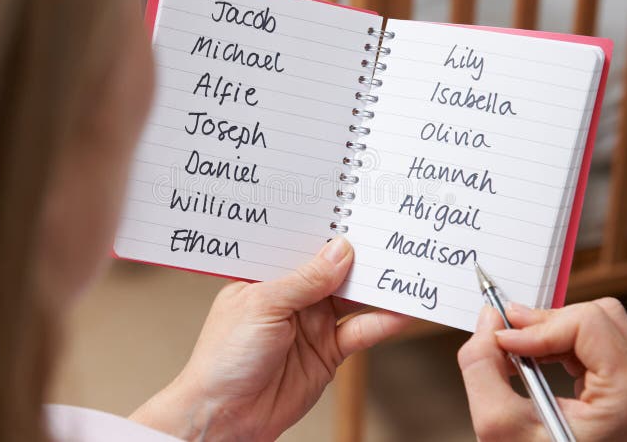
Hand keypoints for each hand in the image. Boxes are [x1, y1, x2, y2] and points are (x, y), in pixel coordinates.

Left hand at [131, 237, 410, 440]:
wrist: (226, 415)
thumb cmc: (224, 357)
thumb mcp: (263, 305)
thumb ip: (305, 280)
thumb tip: (340, 251)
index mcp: (268, 277)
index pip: (304, 246)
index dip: (328, 231)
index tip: (356, 212)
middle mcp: (293, 297)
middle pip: (334, 270)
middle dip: (360, 256)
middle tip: (389, 239)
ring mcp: (312, 324)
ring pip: (352, 298)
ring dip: (375, 288)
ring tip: (402, 271)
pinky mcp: (329, 352)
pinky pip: (360, 331)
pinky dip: (382, 323)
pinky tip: (399, 312)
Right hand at [458, 298, 626, 440]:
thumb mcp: (497, 425)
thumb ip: (482, 365)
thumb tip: (487, 319)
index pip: (588, 325)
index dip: (539, 326)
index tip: (503, 340)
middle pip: (599, 316)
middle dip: (546, 323)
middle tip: (507, 335)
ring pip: (599, 323)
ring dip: (552, 330)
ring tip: (520, 349)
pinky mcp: (626, 389)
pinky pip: (597, 341)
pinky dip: (560, 342)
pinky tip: (535, 359)